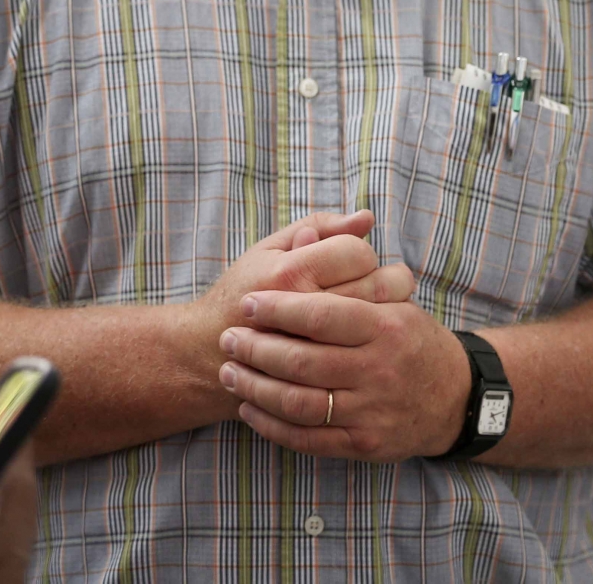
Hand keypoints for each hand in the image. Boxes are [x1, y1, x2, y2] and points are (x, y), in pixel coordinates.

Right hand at [188, 211, 385, 354]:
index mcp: (291, 273)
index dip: (362, 255)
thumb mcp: (270, 249)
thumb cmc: (241, 293)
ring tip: (368, 312)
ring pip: (376, 323)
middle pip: (376, 287)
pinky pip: (362, 356)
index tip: (353, 263)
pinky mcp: (317, 376)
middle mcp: (303, 310)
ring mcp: (312, 348)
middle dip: (383, 284)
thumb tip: (366, 217)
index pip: (358, 254)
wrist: (209, 355)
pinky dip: (370, 346)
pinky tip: (361, 340)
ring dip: (382, 314)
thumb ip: (319, 226)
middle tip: (372, 286)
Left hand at [217, 276, 472, 462]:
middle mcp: (380, 369)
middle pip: (303, 361)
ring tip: (231, 372)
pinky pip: (307, 438)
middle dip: (256, 349)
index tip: (248, 303)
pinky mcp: (363, 443)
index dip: (279, 309)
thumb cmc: (414, 342)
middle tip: (228, 338)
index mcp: (388, 326)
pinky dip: (271, 425)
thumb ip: (351, 272)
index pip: (323, 316)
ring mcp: (371, 410)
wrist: (456, 398)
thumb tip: (307, 234)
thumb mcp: (399, 300)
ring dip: (255, 389)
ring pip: (299, 403)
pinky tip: (250, 409)